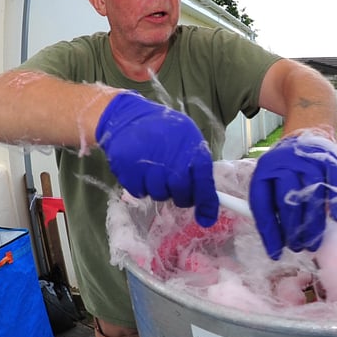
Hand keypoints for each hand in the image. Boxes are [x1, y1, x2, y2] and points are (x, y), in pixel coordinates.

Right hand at [96, 92, 217, 226]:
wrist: (127, 117)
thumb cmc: (163, 131)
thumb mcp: (187, 139)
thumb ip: (198, 167)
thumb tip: (209, 201)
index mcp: (191, 148)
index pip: (204, 181)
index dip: (207, 202)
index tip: (206, 218)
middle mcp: (171, 157)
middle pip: (182, 192)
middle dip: (182, 197)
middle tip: (177, 190)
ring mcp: (148, 164)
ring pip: (160, 195)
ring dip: (160, 190)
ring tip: (156, 172)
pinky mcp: (128, 170)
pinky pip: (140, 192)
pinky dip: (142, 187)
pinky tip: (141, 171)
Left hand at [249, 133, 336, 258]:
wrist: (307, 137)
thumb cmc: (286, 171)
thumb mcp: (269, 185)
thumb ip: (270, 211)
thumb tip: (275, 245)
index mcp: (264, 170)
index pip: (262, 204)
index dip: (269, 232)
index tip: (275, 252)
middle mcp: (285, 162)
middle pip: (288, 201)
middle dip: (293, 229)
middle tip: (298, 247)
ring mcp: (309, 160)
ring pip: (312, 195)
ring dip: (314, 223)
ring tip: (313, 242)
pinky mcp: (330, 160)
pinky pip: (334, 183)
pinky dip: (336, 202)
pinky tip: (336, 219)